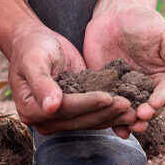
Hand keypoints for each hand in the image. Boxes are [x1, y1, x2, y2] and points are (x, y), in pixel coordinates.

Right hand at [7, 22, 136, 135]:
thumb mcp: (34, 61)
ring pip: (90, 121)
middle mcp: (46, 120)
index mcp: (31, 110)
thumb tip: (51, 107)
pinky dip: (111, 113)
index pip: (65, 109)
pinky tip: (128, 109)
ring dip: (112, 116)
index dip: (87, 104)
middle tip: (128, 105)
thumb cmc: (32, 48)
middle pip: (80, 119)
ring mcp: (61, 118)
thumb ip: (42, 83)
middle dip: (105, 112)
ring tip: (133, 110)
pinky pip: (95, 116)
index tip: (108, 97)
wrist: (35, 43)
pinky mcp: (75, 112)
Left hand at [83, 2, 164, 132]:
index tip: (154, 105)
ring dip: (130, 122)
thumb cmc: (145, 22)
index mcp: (164, 77)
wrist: (114, 14)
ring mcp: (126, 91)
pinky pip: (110, 107)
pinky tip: (113, 128)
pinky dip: (111, 119)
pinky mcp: (107, 90)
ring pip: (131, 112)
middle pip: (150, 108)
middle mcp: (147, 88)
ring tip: (128, 127)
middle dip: (146, 115)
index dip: (161, 101)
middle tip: (140, 117)